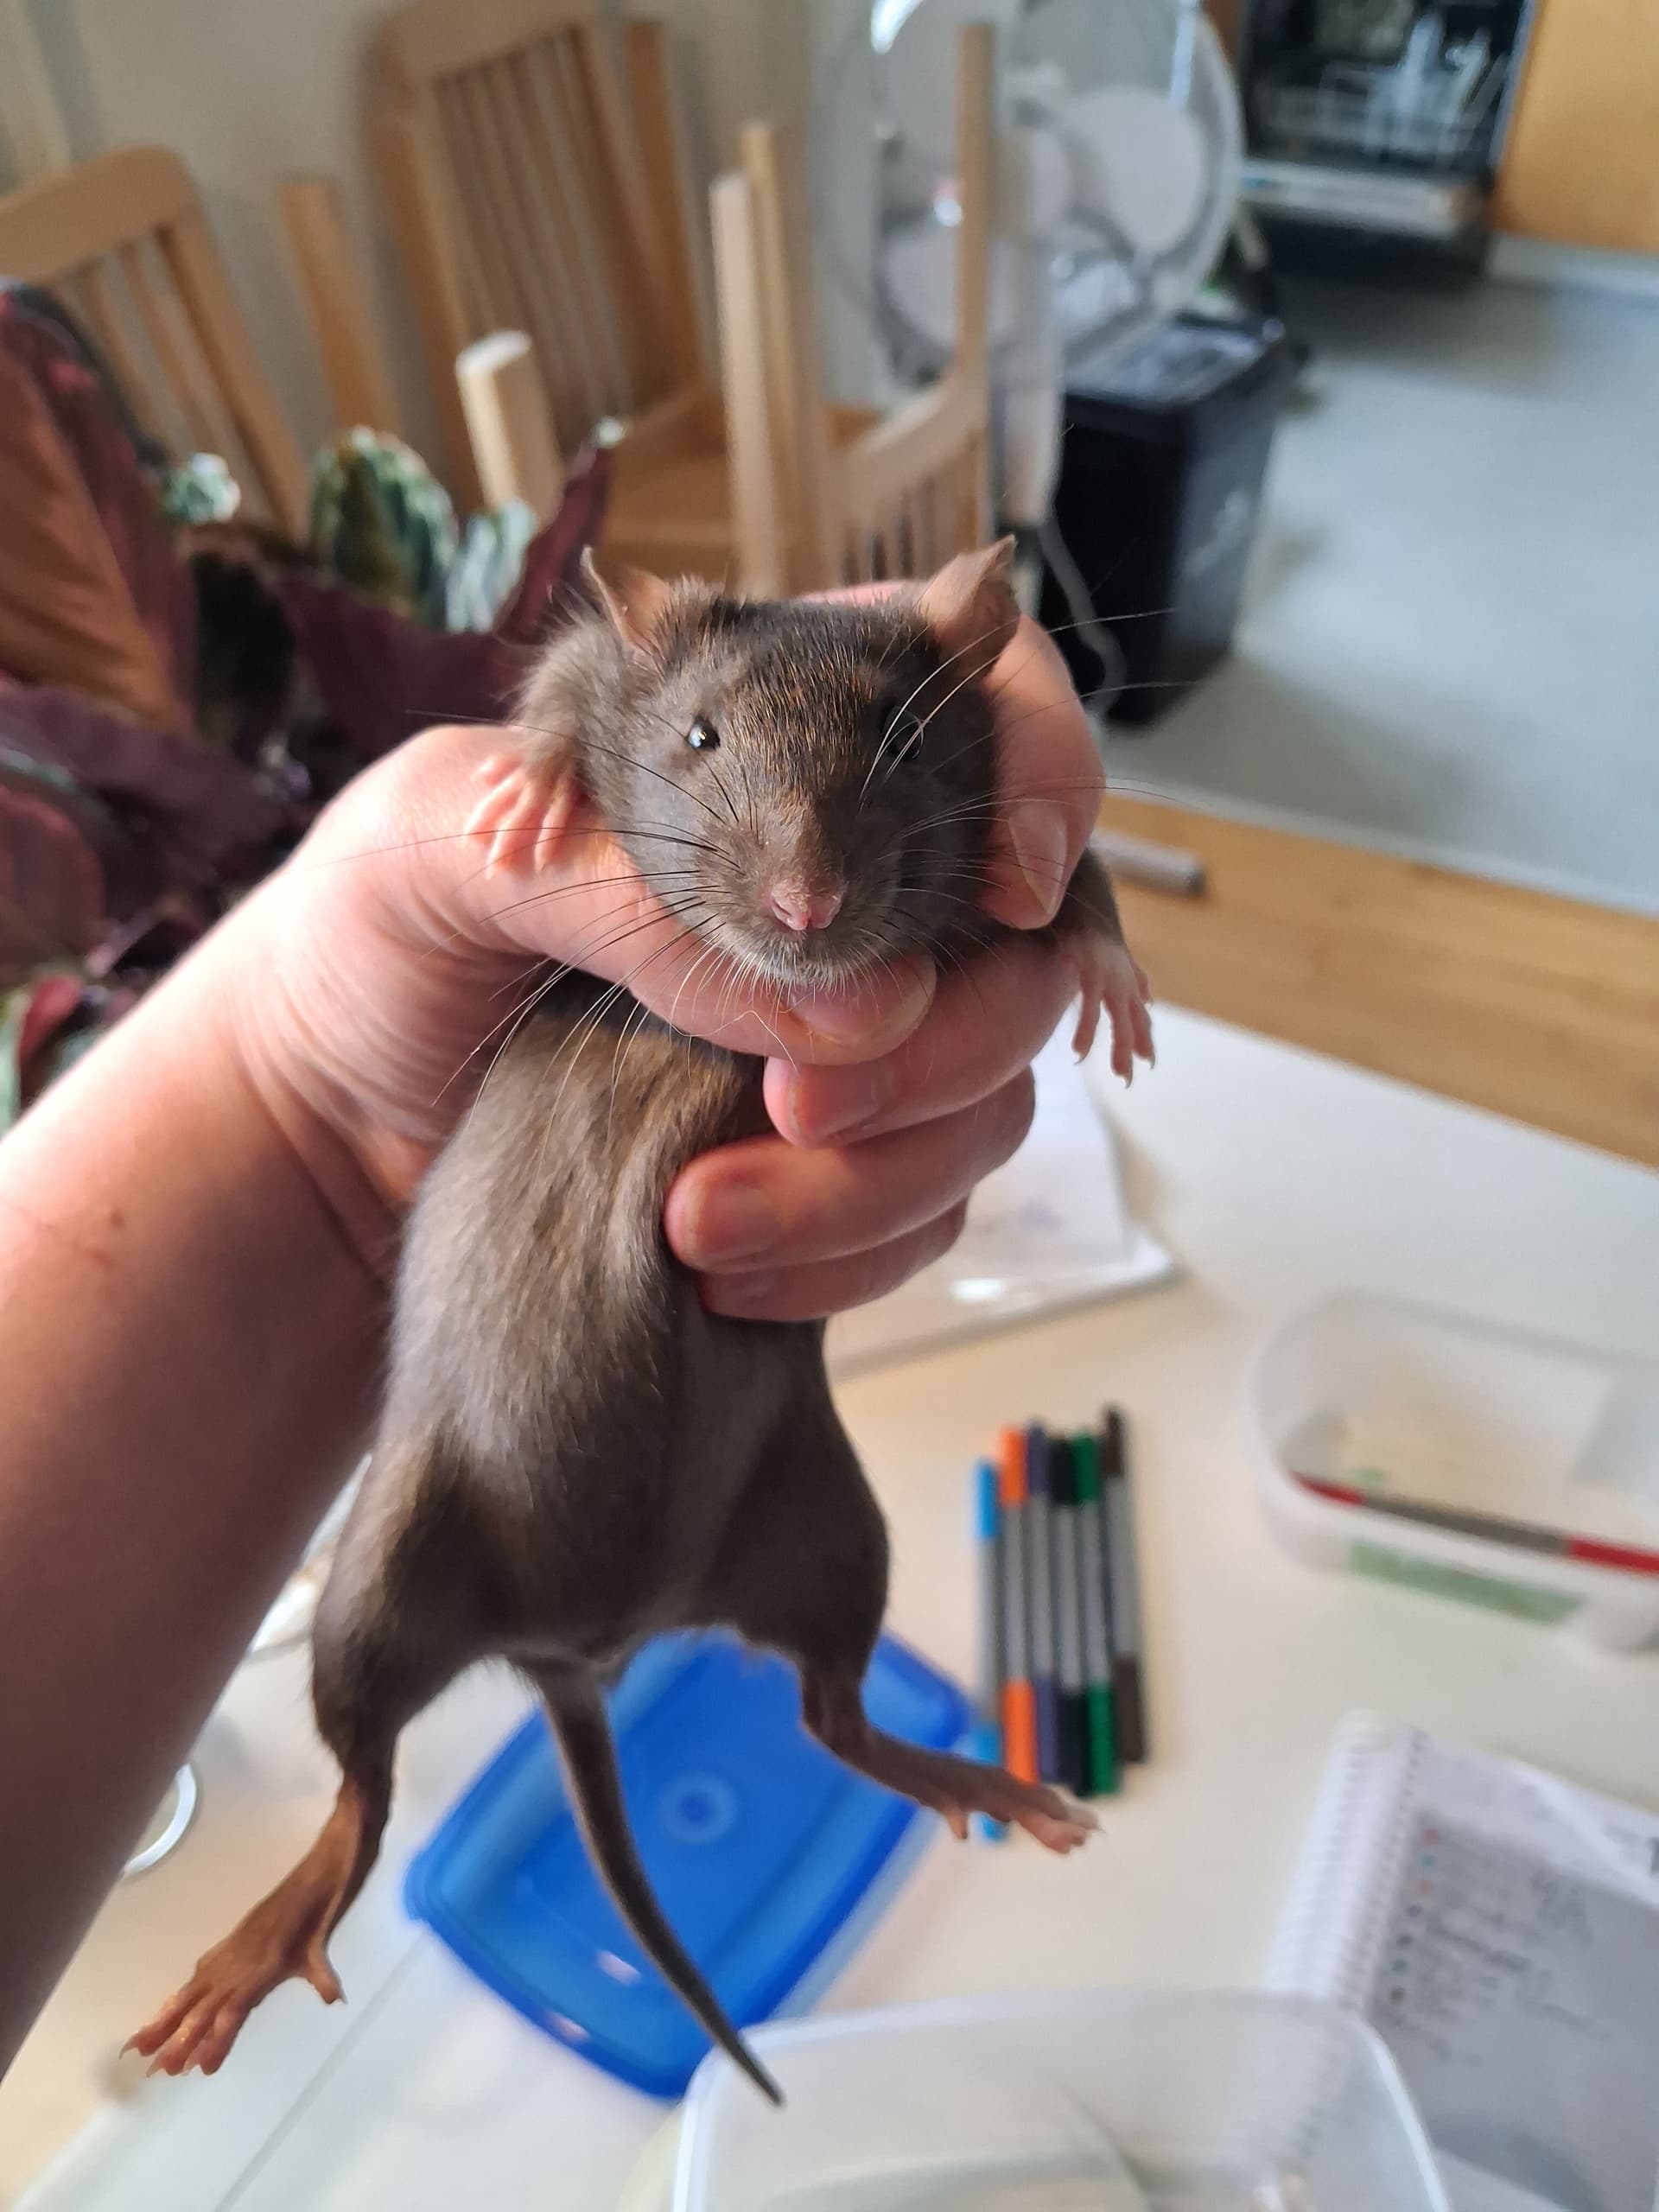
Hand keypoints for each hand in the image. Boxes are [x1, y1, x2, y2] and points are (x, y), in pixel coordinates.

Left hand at [226, 610, 1104, 1311]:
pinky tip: (722, 1268)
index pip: (984, 708)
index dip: (1044, 781)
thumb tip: (854, 1003)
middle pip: (1027, 940)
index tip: (1007, 893)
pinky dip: (848, 1254)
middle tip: (801, 1103)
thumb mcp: (456, 855)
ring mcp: (853, 1030)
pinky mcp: (830, 1160)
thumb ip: (641, 894)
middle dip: (953, 1040)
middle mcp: (842, 881)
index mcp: (774, 740)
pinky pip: (923, 1213)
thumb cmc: (366, 944)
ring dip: (878, 1177)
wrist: (316, 1133)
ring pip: (991, 1097)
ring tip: (699, 1219)